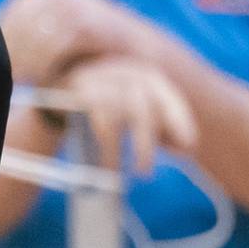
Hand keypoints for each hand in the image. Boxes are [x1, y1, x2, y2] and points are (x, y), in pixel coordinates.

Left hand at [0, 0, 131, 86]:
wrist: (140, 49)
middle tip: (7, 78)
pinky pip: (52, 47)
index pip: (12, 13)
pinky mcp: (84, 23)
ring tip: (23, 81)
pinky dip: (44, 66)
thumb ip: (32, 36)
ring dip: (25, 62)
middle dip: (11, 53)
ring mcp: (72, 3)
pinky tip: (41, 80)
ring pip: (32, 38)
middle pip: (18, 25)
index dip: (1, 40)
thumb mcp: (61, 32)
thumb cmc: (93, 47)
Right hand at [54, 56, 196, 176]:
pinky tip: (105, 165)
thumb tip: (188, 148)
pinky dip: (105, 147)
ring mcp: (105, 79)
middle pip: (143, 110)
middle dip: (145, 146)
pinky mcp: (83, 90)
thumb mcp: (135, 111)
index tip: (188, 149)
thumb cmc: (108, 106)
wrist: (61, 88)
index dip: (181, 124)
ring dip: (120, 151)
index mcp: (148, 76)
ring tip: (117, 174)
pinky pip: (100, 121)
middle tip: (145, 174)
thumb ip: (161, 126)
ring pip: (120, 117)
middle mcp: (128, 73)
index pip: (170, 100)